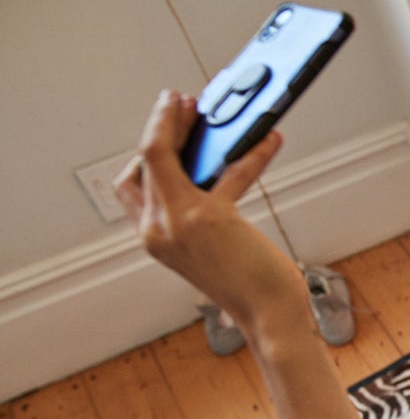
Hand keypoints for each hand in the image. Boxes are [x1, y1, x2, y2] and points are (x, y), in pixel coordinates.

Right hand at [115, 91, 296, 330]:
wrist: (270, 317)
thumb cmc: (251, 285)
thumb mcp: (211, 247)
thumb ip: (197, 211)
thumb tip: (211, 165)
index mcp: (153, 237)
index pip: (131, 183)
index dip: (147, 150)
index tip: (165, 125)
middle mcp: (155, 230)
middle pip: (145, 159)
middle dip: (161, 123)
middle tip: (181, 101)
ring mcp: (176, 224)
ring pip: (164, 153)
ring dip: (181, 123)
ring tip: (201, 106)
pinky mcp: (208, 219)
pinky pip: (228, 170)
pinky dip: (252, 151)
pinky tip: (270, 139)